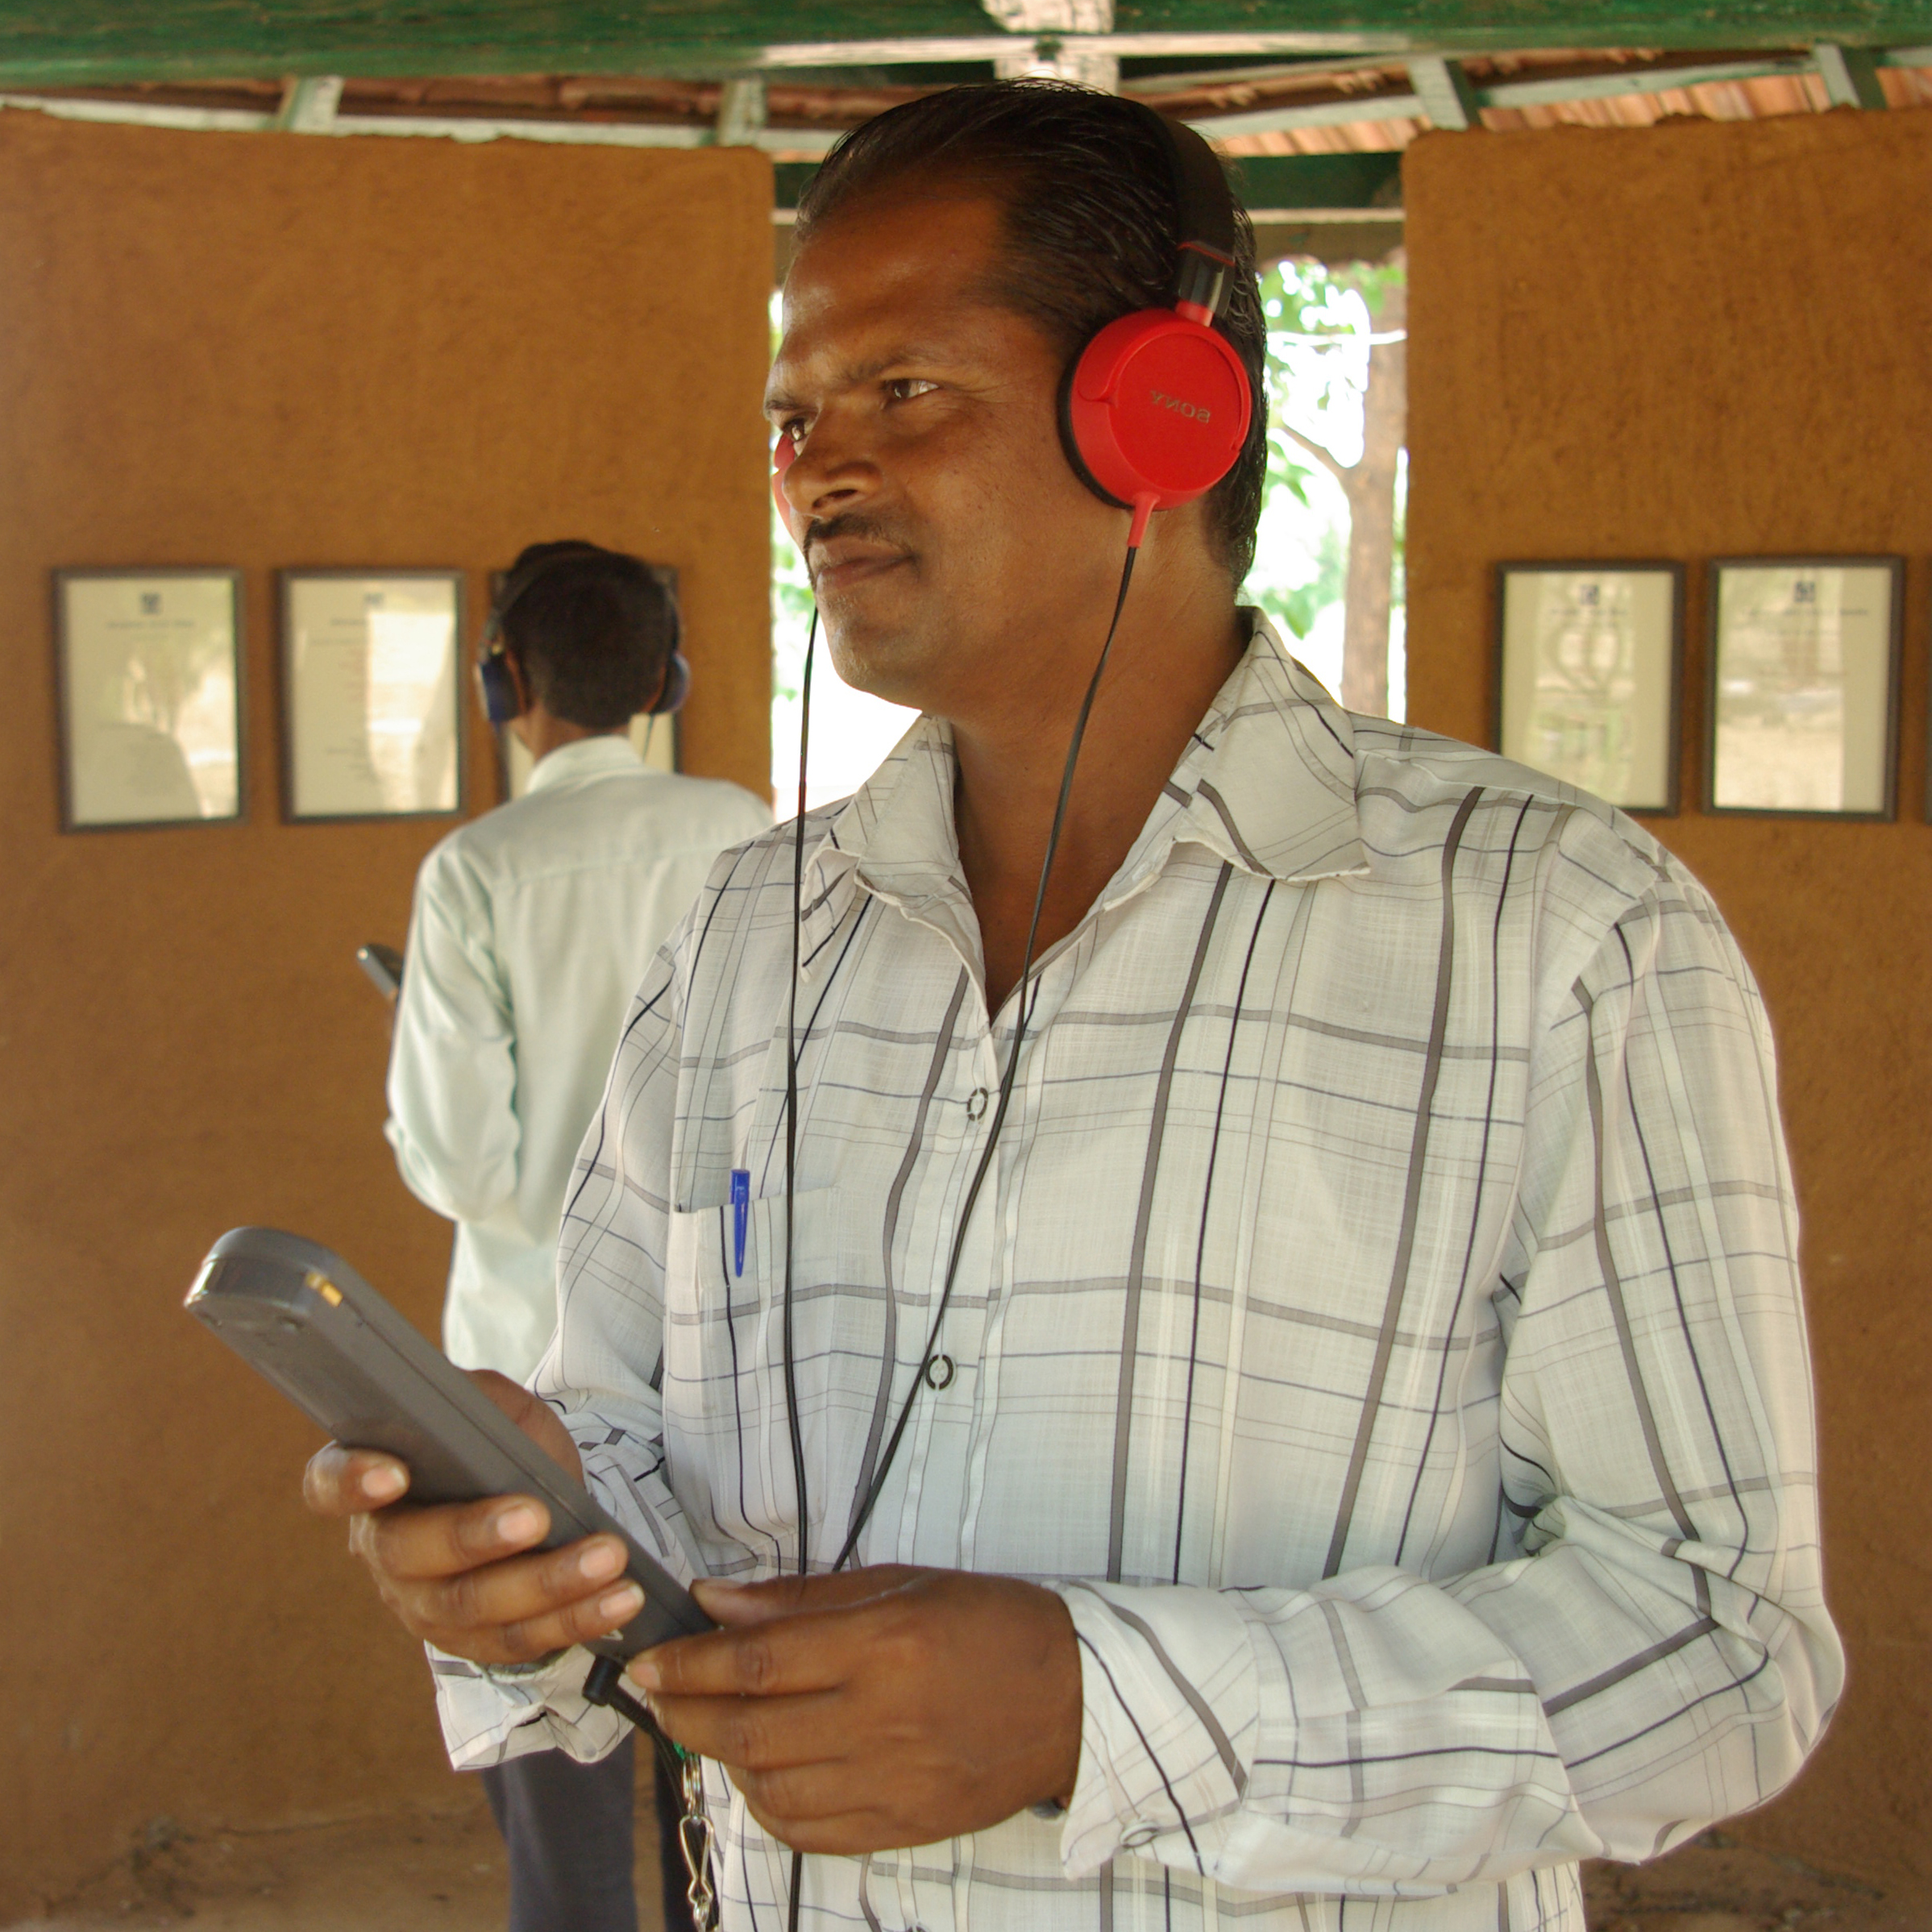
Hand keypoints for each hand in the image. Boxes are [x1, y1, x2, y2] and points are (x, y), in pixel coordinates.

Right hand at [301, 1369, 643, 1665]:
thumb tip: (480, 1410)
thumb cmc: (502, 1448)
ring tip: (608, 1558)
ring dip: (547, 1584)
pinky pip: (518, 1641)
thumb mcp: (499, 1410)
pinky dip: (575, 1620)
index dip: (352, 1480)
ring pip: (473, 1606)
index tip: (393, 1472)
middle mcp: (384, 1550)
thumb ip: (484, 1401)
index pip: (329, 1483)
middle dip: (475, 1536)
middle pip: (412, 1554)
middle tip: (537, 1517)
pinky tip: (620, 1600)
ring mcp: (422, 1605)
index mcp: (372, 1482)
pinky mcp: (470, 1643)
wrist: (536, 1502)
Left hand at [629, 1566, 1081, 1853]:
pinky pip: (808, 1830)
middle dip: (685, 1712)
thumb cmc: (987, 1624)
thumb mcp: (900, 1585)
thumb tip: (716, 1601)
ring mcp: (891, 1782)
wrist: (1071, 1697)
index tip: (651, 1657)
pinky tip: (761, 1774)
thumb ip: (802, 1599)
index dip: (691, 1662)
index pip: (758, 1660)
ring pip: (771, 1786)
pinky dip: (767, 1805)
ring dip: (723, 1759)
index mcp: (883, 1645)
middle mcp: (881, 1718)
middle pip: (751, 1730)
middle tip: (655, 1693)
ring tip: (711, 1728)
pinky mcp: (901, 1826)